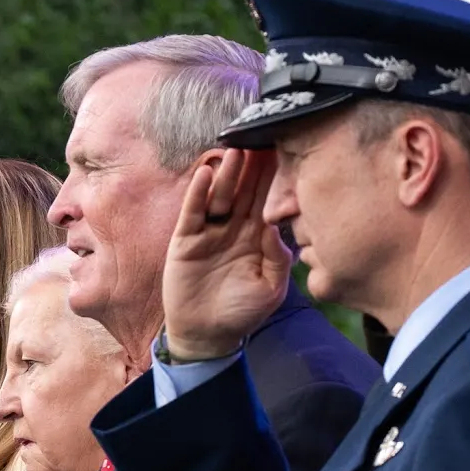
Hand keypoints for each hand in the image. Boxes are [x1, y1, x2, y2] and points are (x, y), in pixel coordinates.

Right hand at [161, 149, 293, 361]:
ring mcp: (209, 232)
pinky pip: (193, 212)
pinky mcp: (186, 240)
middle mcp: (233, 229)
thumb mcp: (270, 289)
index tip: (284, 151)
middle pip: (245, 190)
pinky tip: (206, 174)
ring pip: (221, 196)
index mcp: (257, 237)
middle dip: (253, 166)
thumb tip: (277, 227)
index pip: (267, 200)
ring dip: (228, 174)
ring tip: (236, 150)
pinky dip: (199, 193)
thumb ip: (278, 259)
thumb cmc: (242, 313)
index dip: (274, 177)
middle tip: (261, 136)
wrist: (206, 334)